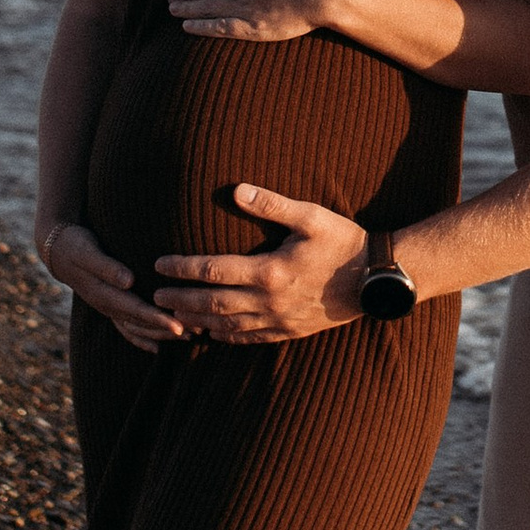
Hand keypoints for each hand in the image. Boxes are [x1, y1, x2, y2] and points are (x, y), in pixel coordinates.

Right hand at [39, 218, 185, 352]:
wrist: (57, 249)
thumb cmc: (76, 246)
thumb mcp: (89, 252)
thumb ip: (107, 267)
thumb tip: (128, 281)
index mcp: (103, 293)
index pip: (135, 309)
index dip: (157, 319)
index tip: (179, 326)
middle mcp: (106, 305)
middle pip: (140, 323)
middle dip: (166, 329)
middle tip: (195, 333)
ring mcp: (107, 307)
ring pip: (136, 327)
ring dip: (160, 334)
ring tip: (188, 338)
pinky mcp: (109, 304)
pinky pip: (126, 328)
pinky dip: (141, 338)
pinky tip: (157, 347)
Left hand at [154, 188, 370, 341]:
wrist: (376, 281)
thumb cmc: (343, 242)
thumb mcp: (311, 216)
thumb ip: (272, 204)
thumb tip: (236, 189)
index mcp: (269, 271)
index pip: (213, 271)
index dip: (182, 268)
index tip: (158, 264)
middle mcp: (269, 301)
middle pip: (212, 303)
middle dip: (180, 299)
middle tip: (154, 297)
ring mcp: (279, 320)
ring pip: (227, 325)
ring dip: (197, 321)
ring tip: (174, 316)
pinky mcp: (290, 331)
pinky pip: (251, 339)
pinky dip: (227, 336)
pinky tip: (214, 333)